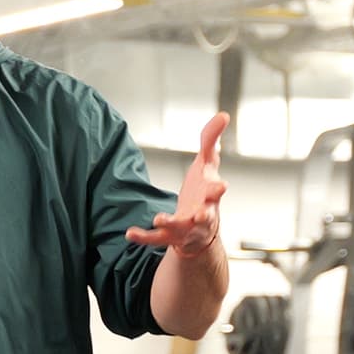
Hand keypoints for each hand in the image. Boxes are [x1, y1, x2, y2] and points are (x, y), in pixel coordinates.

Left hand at [128, 114, 230, 261]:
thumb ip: (211, 140)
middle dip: (204, 215)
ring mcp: (185, 227)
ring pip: (180, 228)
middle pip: (205, 215)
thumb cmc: (203, 192)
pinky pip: (155, 239)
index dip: (218, 189)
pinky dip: (143, 236)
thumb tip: (223, 114)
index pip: (216, 191)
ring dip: (170, 223)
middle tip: (200, 214)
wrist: (200, 229)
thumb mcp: (207, 164)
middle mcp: (201, 214)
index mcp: (210, 195)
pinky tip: (130, 233)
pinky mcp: (169, 237)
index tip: (222, 186)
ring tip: (159, 218)